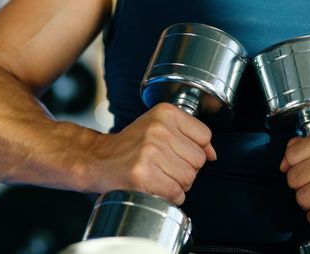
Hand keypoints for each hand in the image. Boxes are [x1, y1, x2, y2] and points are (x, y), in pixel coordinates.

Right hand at [87, 103, 215, 204]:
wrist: (96, 159)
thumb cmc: (130, 145)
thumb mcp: (160, 126)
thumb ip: (190, 136)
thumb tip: (213, 154)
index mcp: (166, 113)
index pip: (205, 135)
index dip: (195, 149)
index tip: (176, 151)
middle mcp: (159, 129)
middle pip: (199, 160)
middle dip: (186, 169)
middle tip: (164, 166)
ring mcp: (150, 152)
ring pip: (189, 178)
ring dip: (177, 184)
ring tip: (158, 176)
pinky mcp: (142, 174)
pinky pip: (176, 193)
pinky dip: (168, 196)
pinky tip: (154, 186)